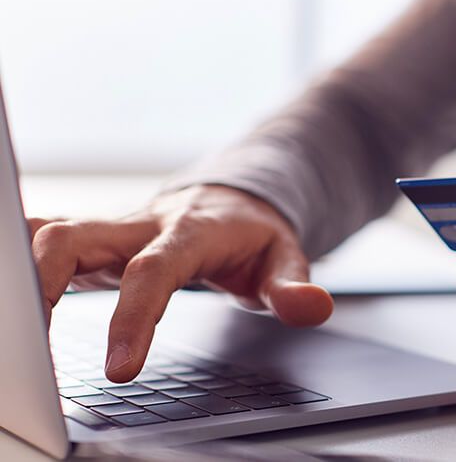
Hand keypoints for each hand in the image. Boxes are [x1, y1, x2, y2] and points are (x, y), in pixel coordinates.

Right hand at [29, 185, 332, 382]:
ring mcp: (114, 229)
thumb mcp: (285, 258)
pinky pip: (48, 244)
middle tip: (36, 345)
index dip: (133, 318)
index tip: (120, 369)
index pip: (153, 272)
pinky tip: (20, 306)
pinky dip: (26, 269)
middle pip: (75, 238)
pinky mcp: (96, 240)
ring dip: (26, 277)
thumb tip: (313, 307)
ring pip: (50, 236)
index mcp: (190, 233)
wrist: (235, 199)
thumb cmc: (254, 235)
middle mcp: (141, 225)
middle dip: (45, 283)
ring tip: (22, 336)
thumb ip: (293, 286)